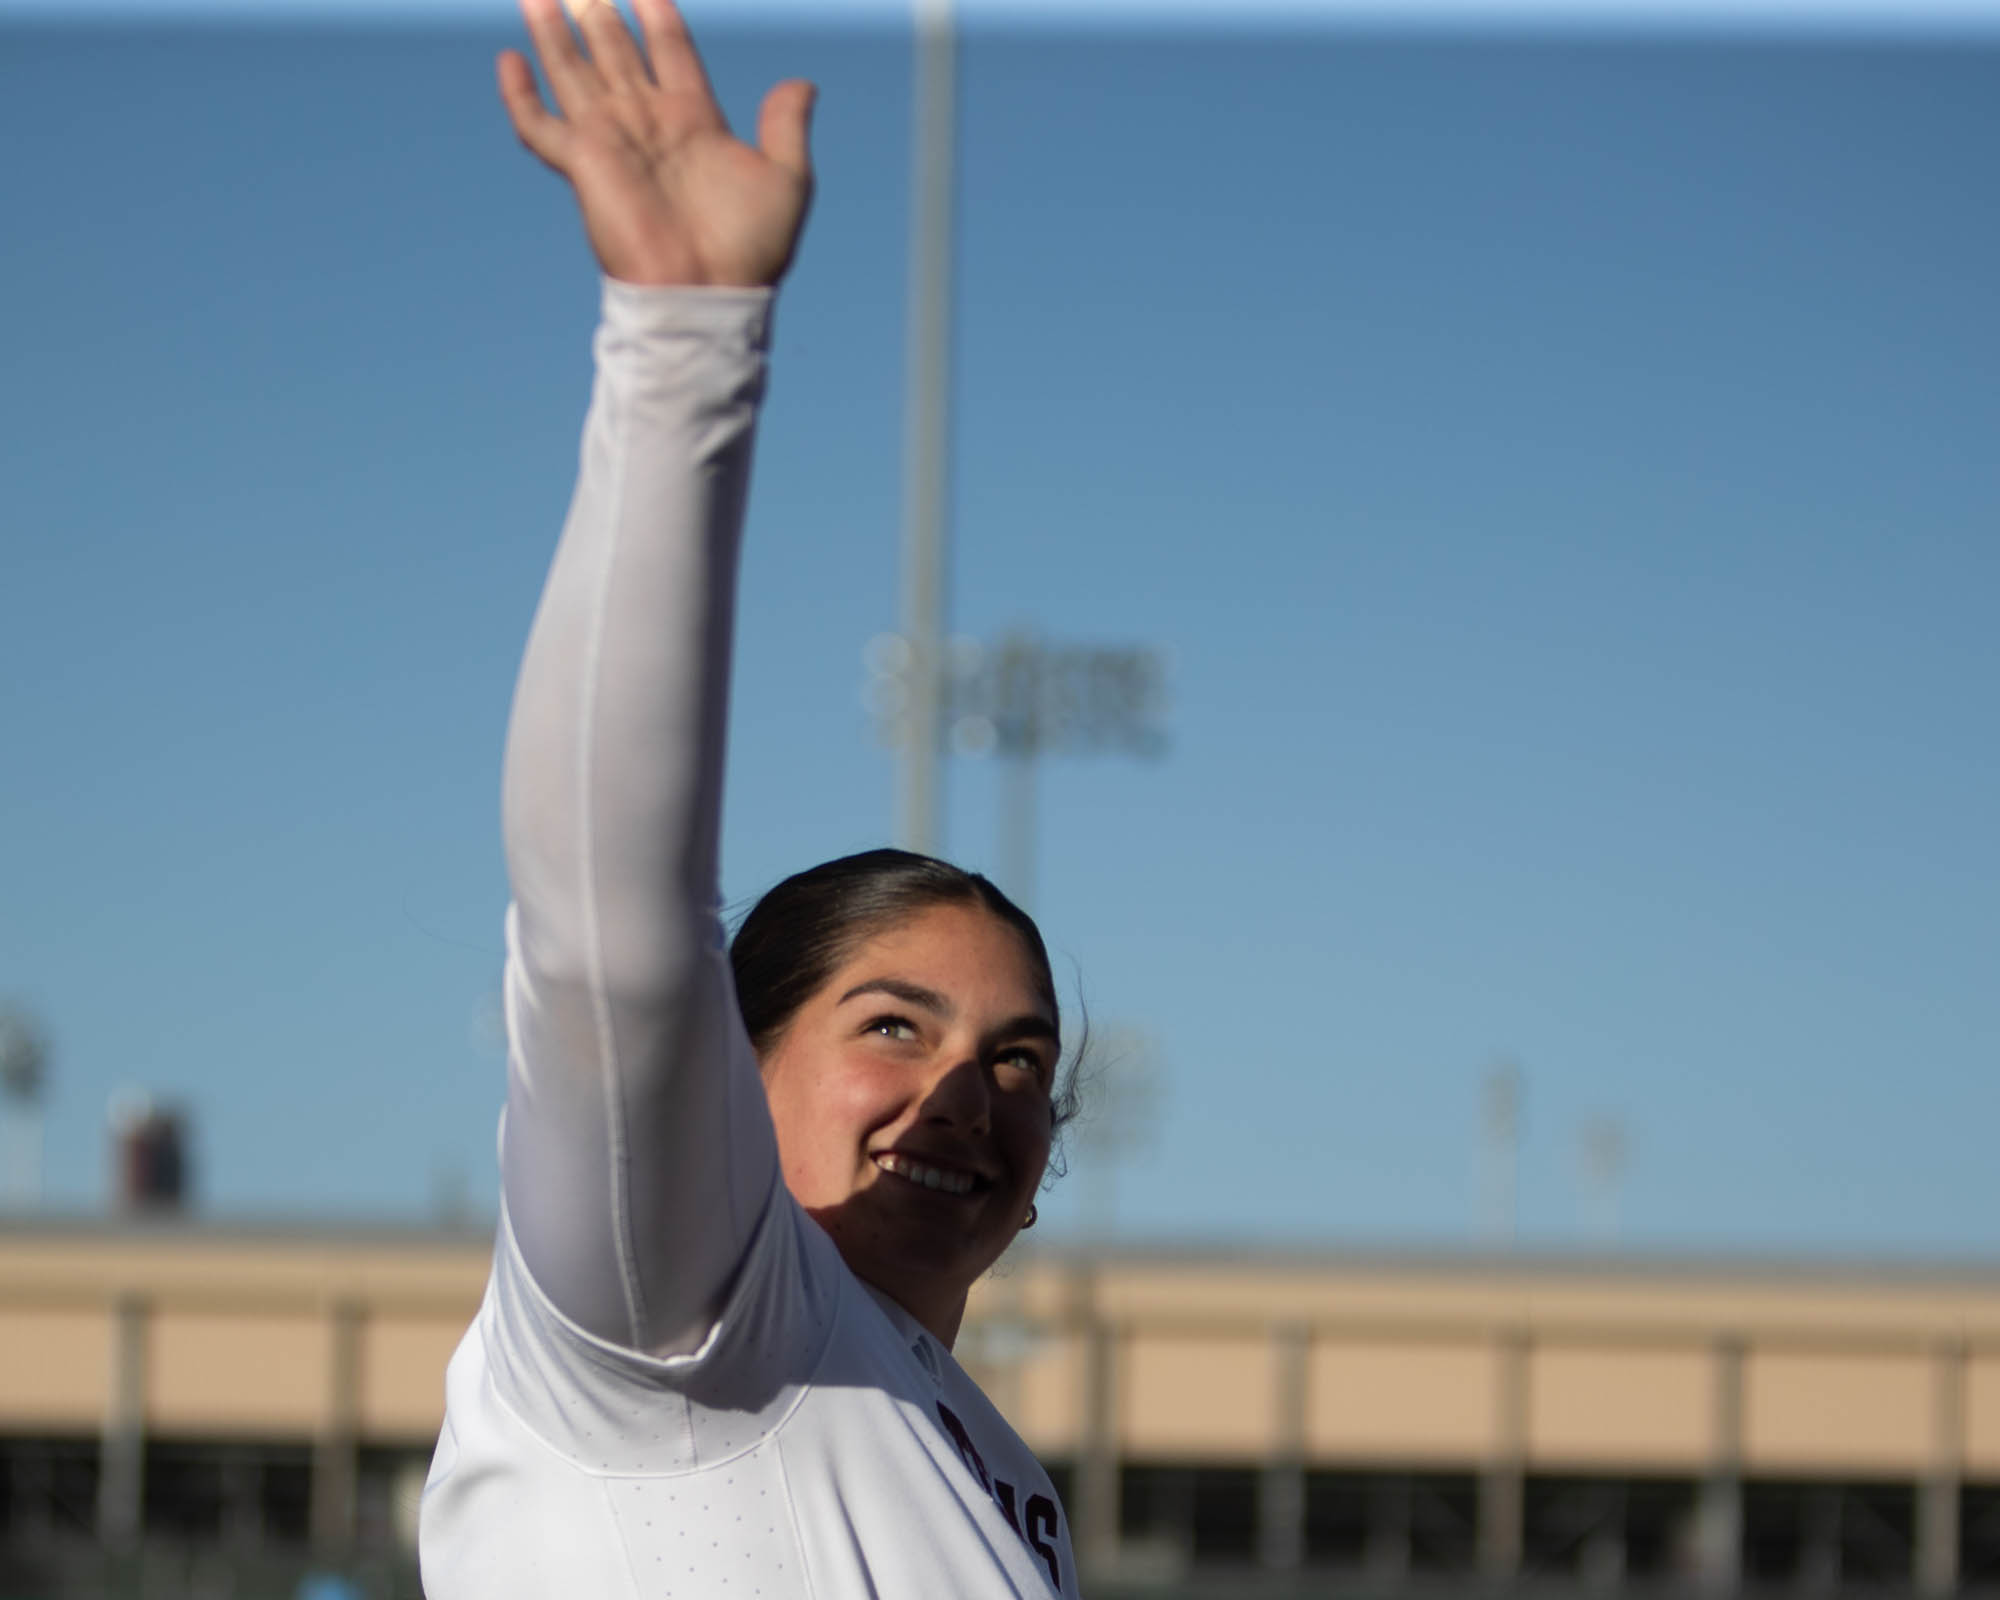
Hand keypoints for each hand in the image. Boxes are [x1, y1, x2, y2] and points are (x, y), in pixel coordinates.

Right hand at [498, 0, 814, 287]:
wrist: (707, 291)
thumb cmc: (750, 248)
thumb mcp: (787, 179)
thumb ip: (787, 126)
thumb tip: (802, 84)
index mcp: (695, 119)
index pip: (670, 50)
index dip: (658, 15)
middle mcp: (648, 123)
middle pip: (616, 51)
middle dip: (599, 13)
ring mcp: (612, 140)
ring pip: (574, 71)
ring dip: (554, 32)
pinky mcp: (582, 163)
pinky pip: (540, 124)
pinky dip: (520, 94)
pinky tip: (509, 59)